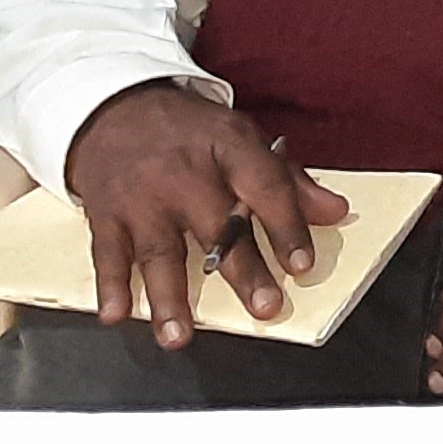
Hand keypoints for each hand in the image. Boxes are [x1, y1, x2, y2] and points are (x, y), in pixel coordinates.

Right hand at [61, 81, 344, 345]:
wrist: (116, 107)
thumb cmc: (190, 133)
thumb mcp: (242, 139)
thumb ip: (289, 181)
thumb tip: (336, 212)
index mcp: (228, 148)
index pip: (266, 186)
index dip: (286, 226)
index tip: (301, 264)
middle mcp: (185, 172)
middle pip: (218, 226)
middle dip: (243, 270)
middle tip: (264, 308)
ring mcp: (142, 195)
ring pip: (159, 250)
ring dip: (169, 297)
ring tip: (180, 336)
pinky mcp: (106, 213)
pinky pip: (107, 253)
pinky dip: (111, 285)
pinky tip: (117, 314)